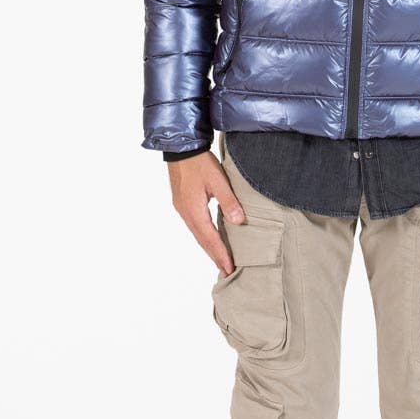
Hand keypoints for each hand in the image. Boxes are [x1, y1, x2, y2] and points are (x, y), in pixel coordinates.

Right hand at [167, 151, 245, 275]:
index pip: (210, 238)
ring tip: (220, 259)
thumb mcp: (218, 180)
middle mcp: (185, 213)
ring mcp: (182, 208)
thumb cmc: (200, 162)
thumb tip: (238, 222)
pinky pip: (193, 225)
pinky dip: (203, 235)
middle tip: (225, 271)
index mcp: (194, 210)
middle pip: (201, 240)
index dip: (220, 254)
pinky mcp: (181, 202)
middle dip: (214, 256)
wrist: (181, 148)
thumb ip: (228, 201)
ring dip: (208, 247)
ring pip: (197, 233)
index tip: (229, 268)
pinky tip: (209, 237)